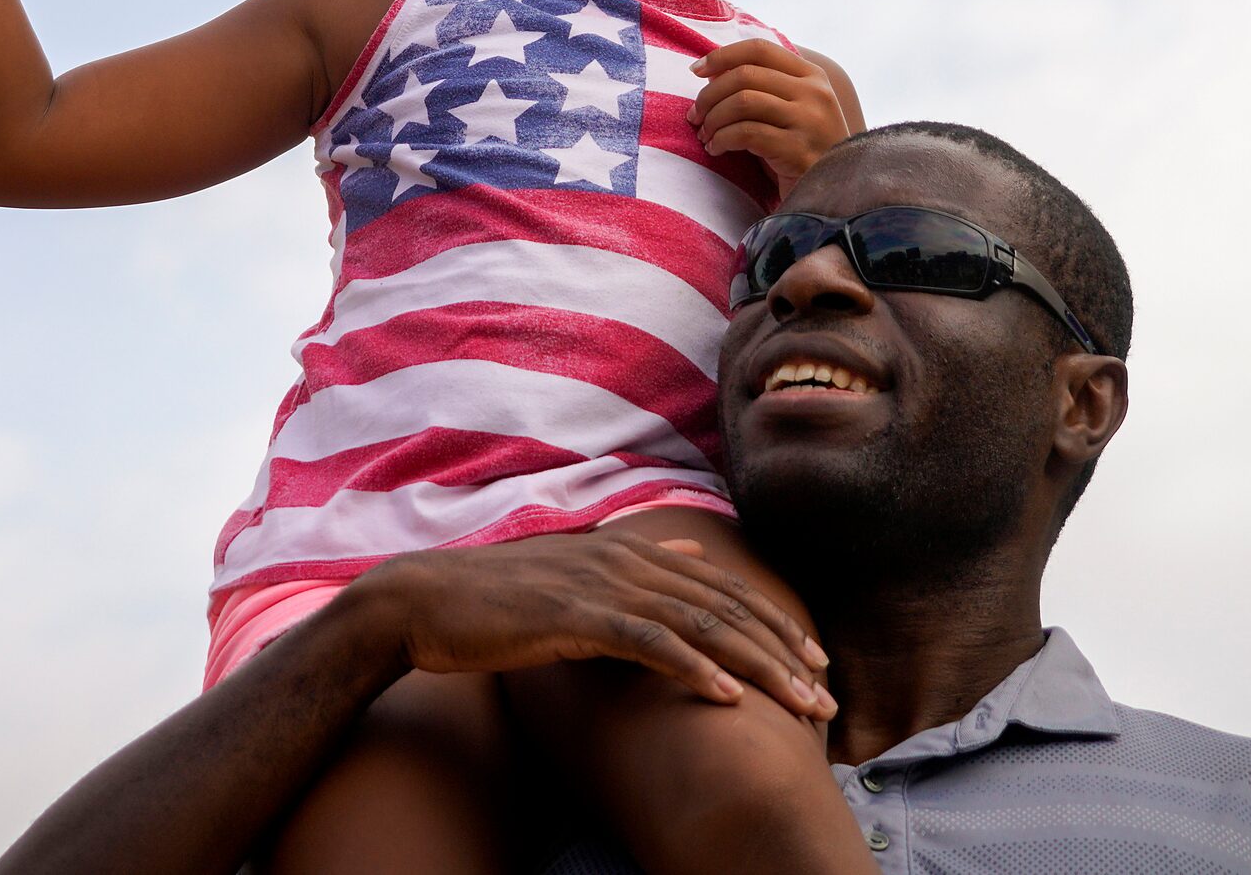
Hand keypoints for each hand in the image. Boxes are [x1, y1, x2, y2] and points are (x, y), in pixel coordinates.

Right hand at [347, 531, 835, 719]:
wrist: (424, 601)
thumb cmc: (496, 597)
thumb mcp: (575, 570)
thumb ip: (635, 560)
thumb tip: (689, 549)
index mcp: (628, 552)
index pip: (721, 587)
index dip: (773, 620)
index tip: (813, 657)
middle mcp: (625, 561)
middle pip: (724, 606)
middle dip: (782, 650)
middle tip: (826, 692)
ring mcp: (601, 586)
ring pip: (700, 625)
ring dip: (757, 666)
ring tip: (799, 702)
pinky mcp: (574, 617)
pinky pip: (648, 645)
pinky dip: (693, 669)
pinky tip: (727, 699)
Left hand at [690, 40, 853, 194]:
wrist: (834, 193)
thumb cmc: (802, 150)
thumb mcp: (792, 110)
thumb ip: (763, 88)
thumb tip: (711, 73)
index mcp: (812, 76)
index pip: (760, 49)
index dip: (722, 56)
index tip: (696, 70)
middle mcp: (814, 93)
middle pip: (745, 75)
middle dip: (710, 94)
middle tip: (695, 115)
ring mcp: (809, 120)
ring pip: (743, 101)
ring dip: (713, 119)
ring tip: (705, 135)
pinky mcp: (798, 150)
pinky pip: (746, 133)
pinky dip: (722, 139)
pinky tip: (716, 150)